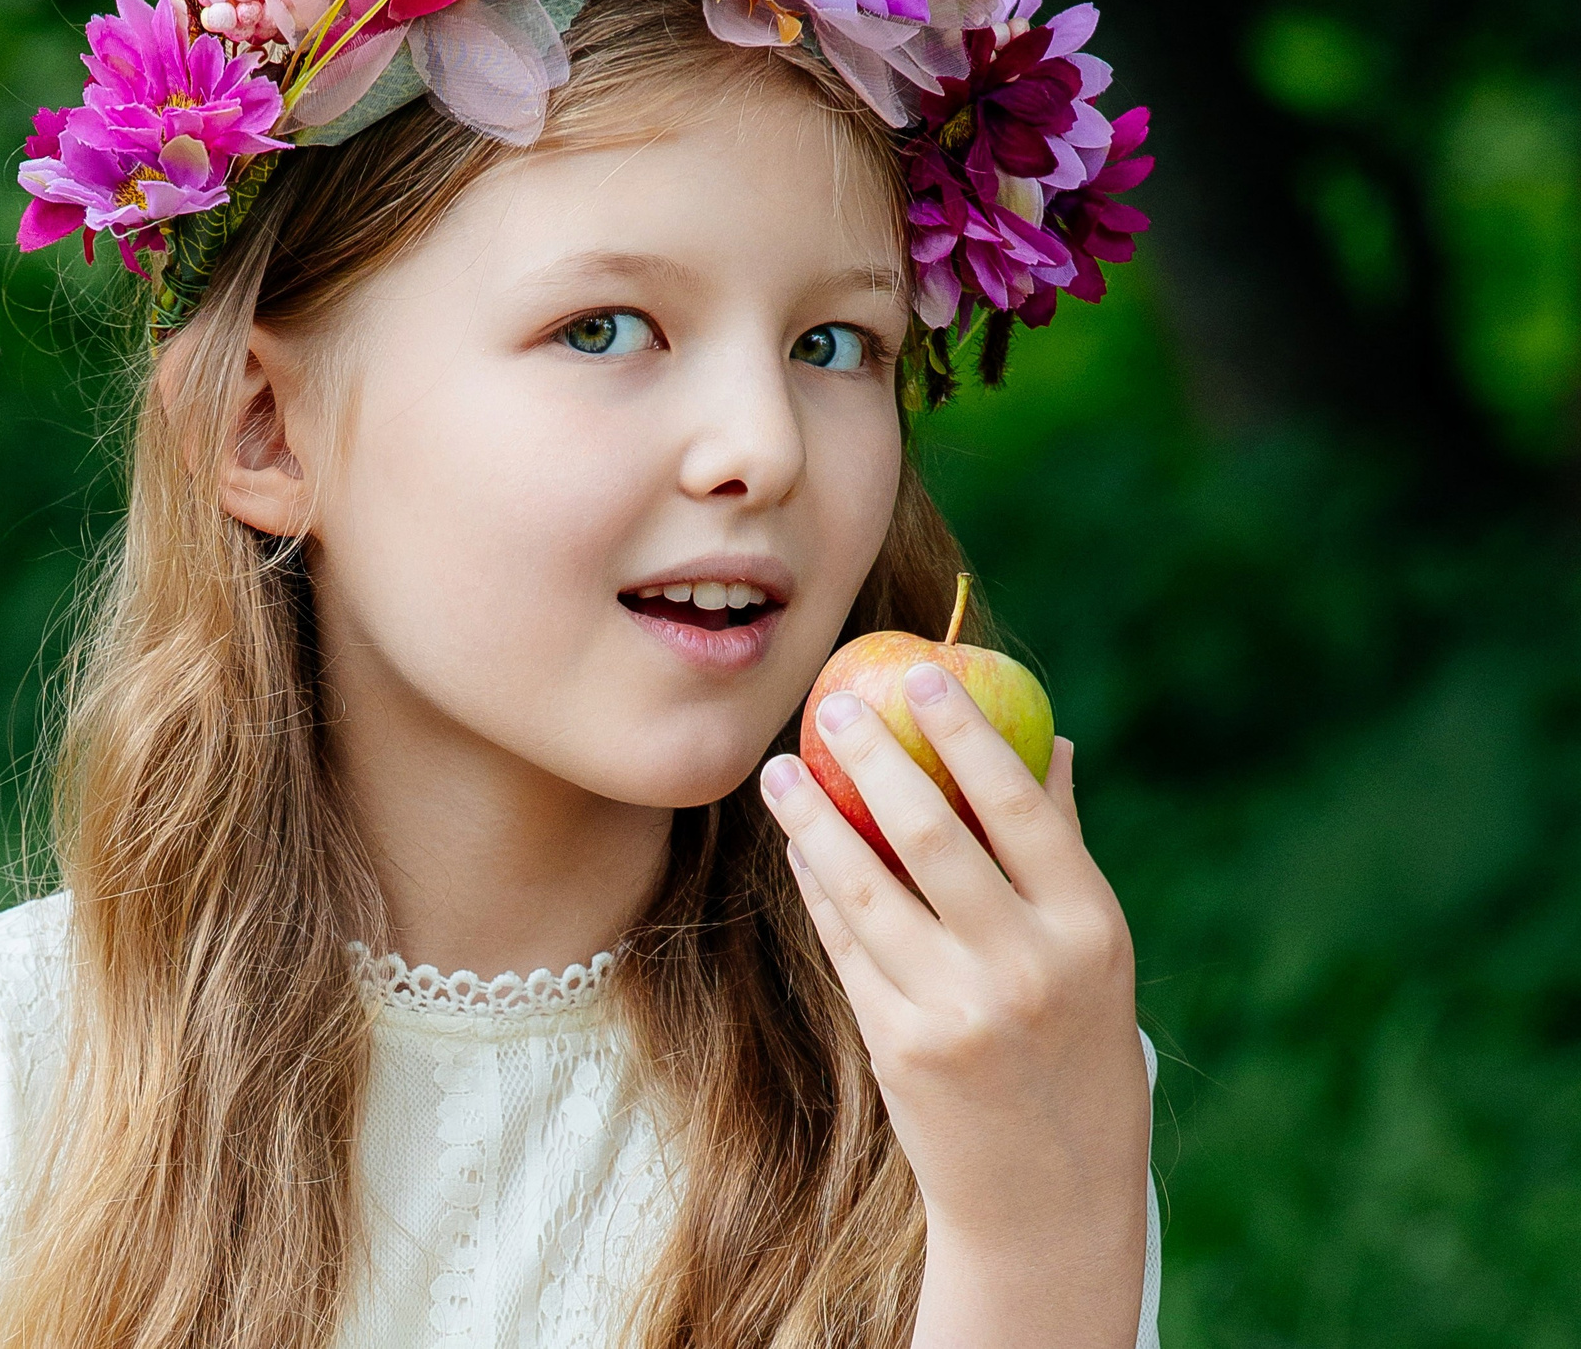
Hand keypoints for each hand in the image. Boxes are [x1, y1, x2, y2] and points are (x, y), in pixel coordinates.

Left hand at [758, 661, 1149, 1348]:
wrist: (1050, 1197)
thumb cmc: (1076, 1048)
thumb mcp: (1094, 953)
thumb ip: (1061, 847)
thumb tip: (1051, 741)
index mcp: (1089, 927)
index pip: (1019, 808)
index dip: (966, 735)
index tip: (923, 674)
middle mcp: (1027, 964)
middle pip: (930, 835)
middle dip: (873, 759)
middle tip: (830, 704)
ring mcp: (959, 1008)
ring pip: (867, 887)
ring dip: (814, 821)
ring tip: (778, 771)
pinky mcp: (900, 1044)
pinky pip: (846, 943)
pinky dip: (818, 888)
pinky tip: (797, 847)